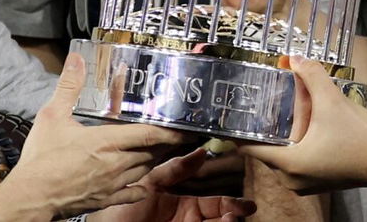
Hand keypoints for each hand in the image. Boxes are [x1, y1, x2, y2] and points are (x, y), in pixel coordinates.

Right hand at [0, 54, 193, 219]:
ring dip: (157, 159)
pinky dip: (142, 186)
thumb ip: (69, 87)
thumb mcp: (52, 116)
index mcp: (106, 142)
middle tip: (183, 135)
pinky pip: (132, 193)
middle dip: (169, 144)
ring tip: (166, 150)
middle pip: (152, 152)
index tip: (186, 127)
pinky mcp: (105, 199)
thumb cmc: (42, 160)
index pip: (148, 135)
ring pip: (145, 170)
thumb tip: (76, 60)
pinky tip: (146, 184)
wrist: (31, 197)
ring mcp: (112, 184)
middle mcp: (115, 164)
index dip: (170, 131)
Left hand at [89, 149, 255, 220]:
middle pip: (220, 218)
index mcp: (182, 206)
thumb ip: (174, 169)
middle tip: (245, 210)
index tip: (247, 204)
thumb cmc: (119, 211)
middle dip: (235, 214)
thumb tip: (199, 151)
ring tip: (232, 217)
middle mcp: (187, 220)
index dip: (231, 204)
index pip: (214, 204)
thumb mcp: (150, 184)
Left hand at [238, 56, 366, 194]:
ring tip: (283, 111)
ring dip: (284, 135)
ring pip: (283, 156)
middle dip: (266, 127)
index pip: (249, 149)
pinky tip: (307, 126)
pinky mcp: (319, 182)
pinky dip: (297, 145)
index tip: (228, 116)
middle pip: (266, 150)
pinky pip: (297, 162)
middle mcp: (291, 179)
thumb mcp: (332, 101)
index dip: (237, 132)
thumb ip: (311, 76)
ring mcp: (305, 183)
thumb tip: (296, 57)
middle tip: (261, 104)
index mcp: (288, 164)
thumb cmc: (360, 138)